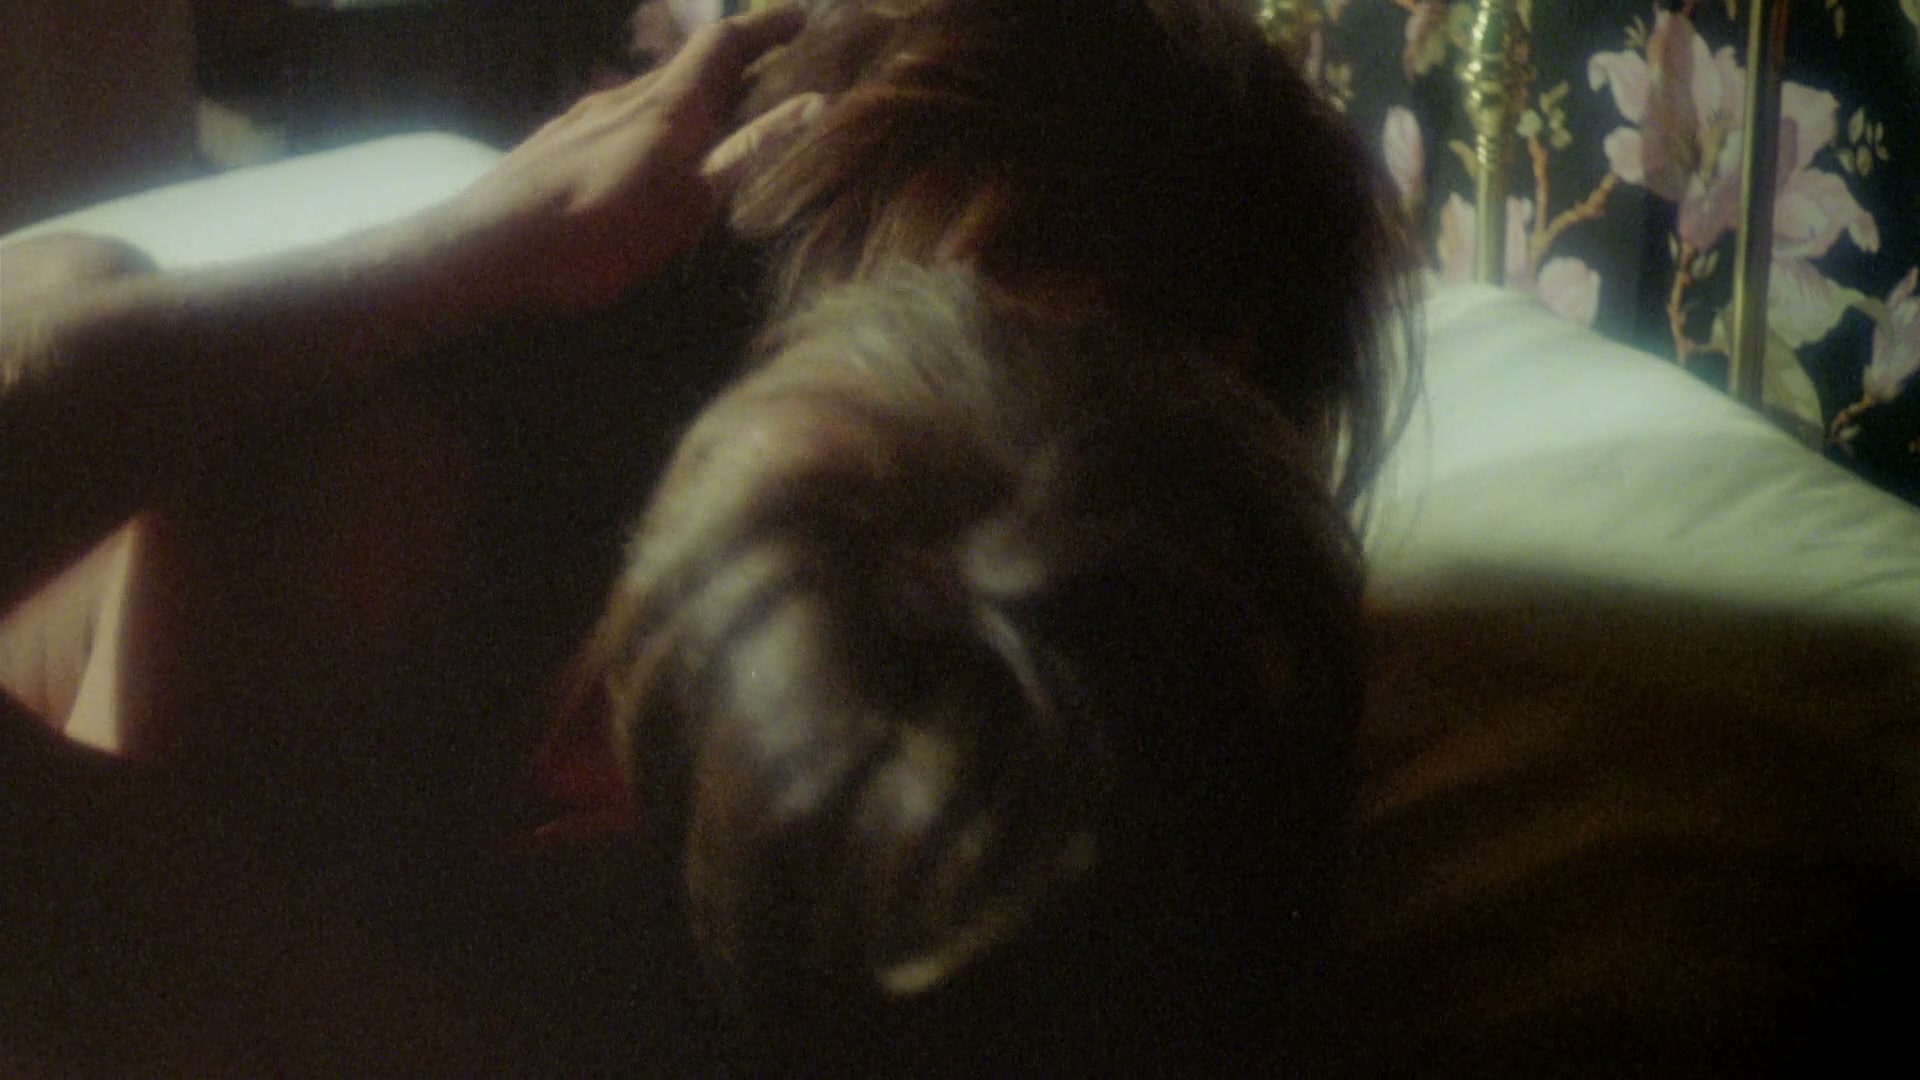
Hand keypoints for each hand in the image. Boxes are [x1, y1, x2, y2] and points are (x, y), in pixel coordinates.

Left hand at [438, 2, 816, 312]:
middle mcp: (624, 96)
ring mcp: (584, 117)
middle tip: (771, 76)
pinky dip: (653, 123)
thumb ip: (749, 155)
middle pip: (688, 65)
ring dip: (691, 97)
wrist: (484, 251)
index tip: (804, 18)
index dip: (767, 26)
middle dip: (733, 64)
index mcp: (667, 107)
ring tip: (714, 126)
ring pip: (650, 93)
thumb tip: (815, 104)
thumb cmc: (597, 235)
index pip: (725, 45)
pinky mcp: (555, 142)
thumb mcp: (689, 206)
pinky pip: (620, 117)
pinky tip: (646, 161)